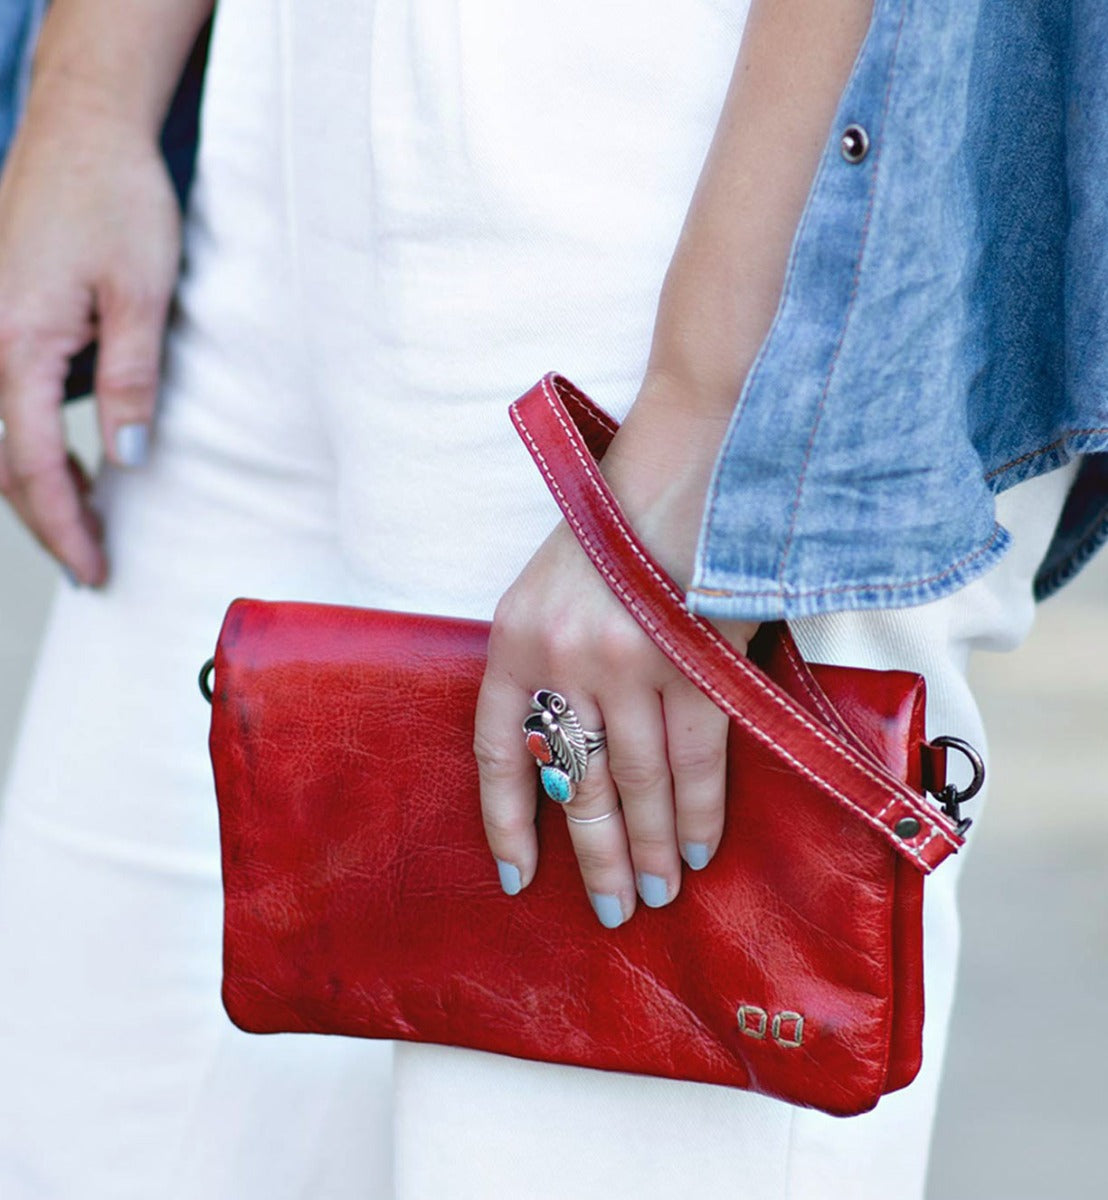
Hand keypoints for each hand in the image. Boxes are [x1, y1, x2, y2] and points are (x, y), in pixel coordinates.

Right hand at [0, 86, 181, 584]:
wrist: (84, 128)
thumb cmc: (117, 200)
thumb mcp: (142, 295)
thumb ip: (130, 382)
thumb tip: (127, 459)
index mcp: (16, 344)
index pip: (36, 467)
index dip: (67, 527)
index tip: (98, 570)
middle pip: (5, 465)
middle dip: (48, 522)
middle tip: (94, 567)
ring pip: (3, 437)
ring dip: (41, 489)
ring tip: (90, 529)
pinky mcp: (1, 316)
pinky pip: (9, 401)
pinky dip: (36, 446)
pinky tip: (77, 466)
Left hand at [475, 380, 758, 925]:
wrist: (696, 457)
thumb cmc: (628, 519)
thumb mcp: (561, 582)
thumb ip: (556, 659)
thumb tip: (579, 754)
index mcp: (515, 635)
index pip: (497, 750)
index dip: (505, 820)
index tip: (516, 875)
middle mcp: (561, 656)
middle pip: (571, 782)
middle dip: (595, 858)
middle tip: (614, 910)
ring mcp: (626, 662)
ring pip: (636, 784)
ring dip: (652, 848)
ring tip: (660, 892)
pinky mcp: (691, 662)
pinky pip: (696, 761)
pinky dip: (702, 813)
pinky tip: (702, 848)